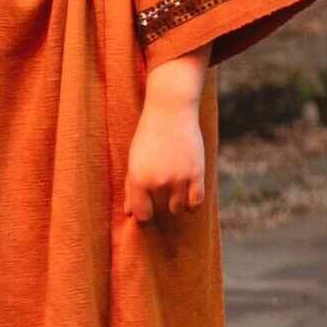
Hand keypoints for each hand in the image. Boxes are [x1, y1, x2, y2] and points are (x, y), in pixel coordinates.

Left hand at [123, 97, 209, 220]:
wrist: (171, 112)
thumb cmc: (149, 136)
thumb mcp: (135, 161)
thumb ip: (132, 189)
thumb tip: (130, 214)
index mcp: (138, 179)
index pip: (142, 214)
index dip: (144, 214)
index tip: (147, 207)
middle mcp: (158, 181)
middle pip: (160, 211)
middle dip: (159, 205)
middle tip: (159, 191)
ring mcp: (179, 178)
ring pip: (178, 208)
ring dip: (175, 204)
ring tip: (173, 191)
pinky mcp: (197, 173)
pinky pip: (196, 202)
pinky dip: (192, 204)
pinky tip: (188, 196)